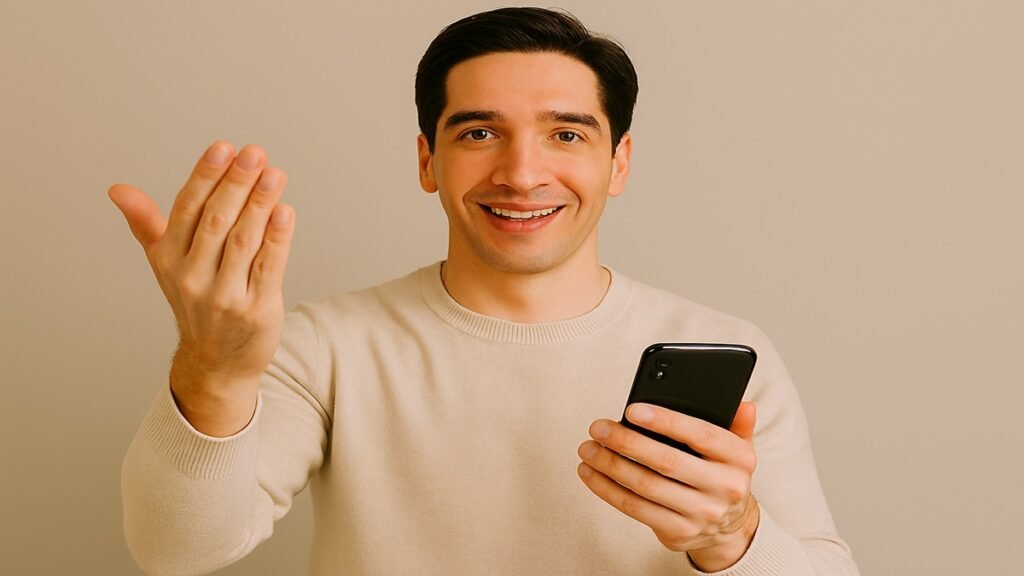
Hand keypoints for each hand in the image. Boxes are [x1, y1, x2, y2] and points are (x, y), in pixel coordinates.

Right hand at [108, 141, 294, 435]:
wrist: (217, 363)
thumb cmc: (196, 303)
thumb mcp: (166, 264)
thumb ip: (147, 223)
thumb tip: (117, 189)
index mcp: (170, 259)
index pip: (187, 208)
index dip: (205, 176)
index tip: (224, 147)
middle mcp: (194, 276)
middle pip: (216, 221)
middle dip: (236, 184)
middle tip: (255, 154)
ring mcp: (225, 295)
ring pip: (242, 241)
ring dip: (260, 204)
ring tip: (275, 174)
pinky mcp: (256, 309)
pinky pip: (267, 268)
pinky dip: (278, 239)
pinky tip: (286, 212)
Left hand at [577, 402, 759, 571]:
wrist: (730, 526)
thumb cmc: (722, 474)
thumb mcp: (737, 447)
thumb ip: (737, 423)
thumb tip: (742, 404)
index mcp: (739, 459)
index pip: (701, 435)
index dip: (665, 421)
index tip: (632, 410)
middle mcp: (724, 488)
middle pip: (667, 461)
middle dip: (627, 442)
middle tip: (599, 428)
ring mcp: (701, 513)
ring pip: (646, 486)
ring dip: (610, 466)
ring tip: (588, 448)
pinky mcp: (679, 532)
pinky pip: (635, 509)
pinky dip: (608, 490)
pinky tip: (591, 473)